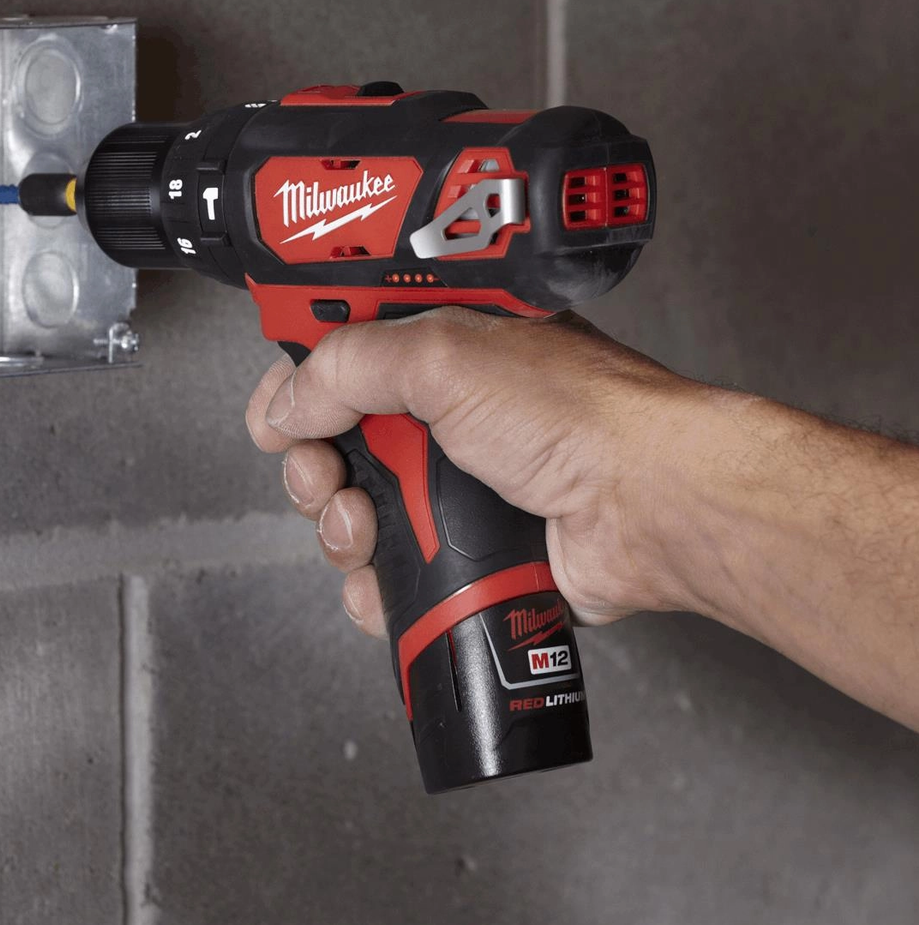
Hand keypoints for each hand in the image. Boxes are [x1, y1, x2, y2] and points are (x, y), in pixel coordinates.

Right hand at [245, 307, 705, 638]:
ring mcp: (455, 481)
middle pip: (334, 438)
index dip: (296, 377)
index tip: (274, 410)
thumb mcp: (446, 357)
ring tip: (362, 525)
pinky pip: (391, 568)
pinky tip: (385, 577)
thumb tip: (292, 397)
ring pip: (356, 509)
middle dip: (312, 463)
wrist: (651, 506)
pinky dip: (375, 580)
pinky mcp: (467, 544)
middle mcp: (445, 408)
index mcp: (440, 343)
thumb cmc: (583, 415)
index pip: (339, 349)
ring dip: (340, 525)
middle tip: (321, 472)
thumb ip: (350, 366)